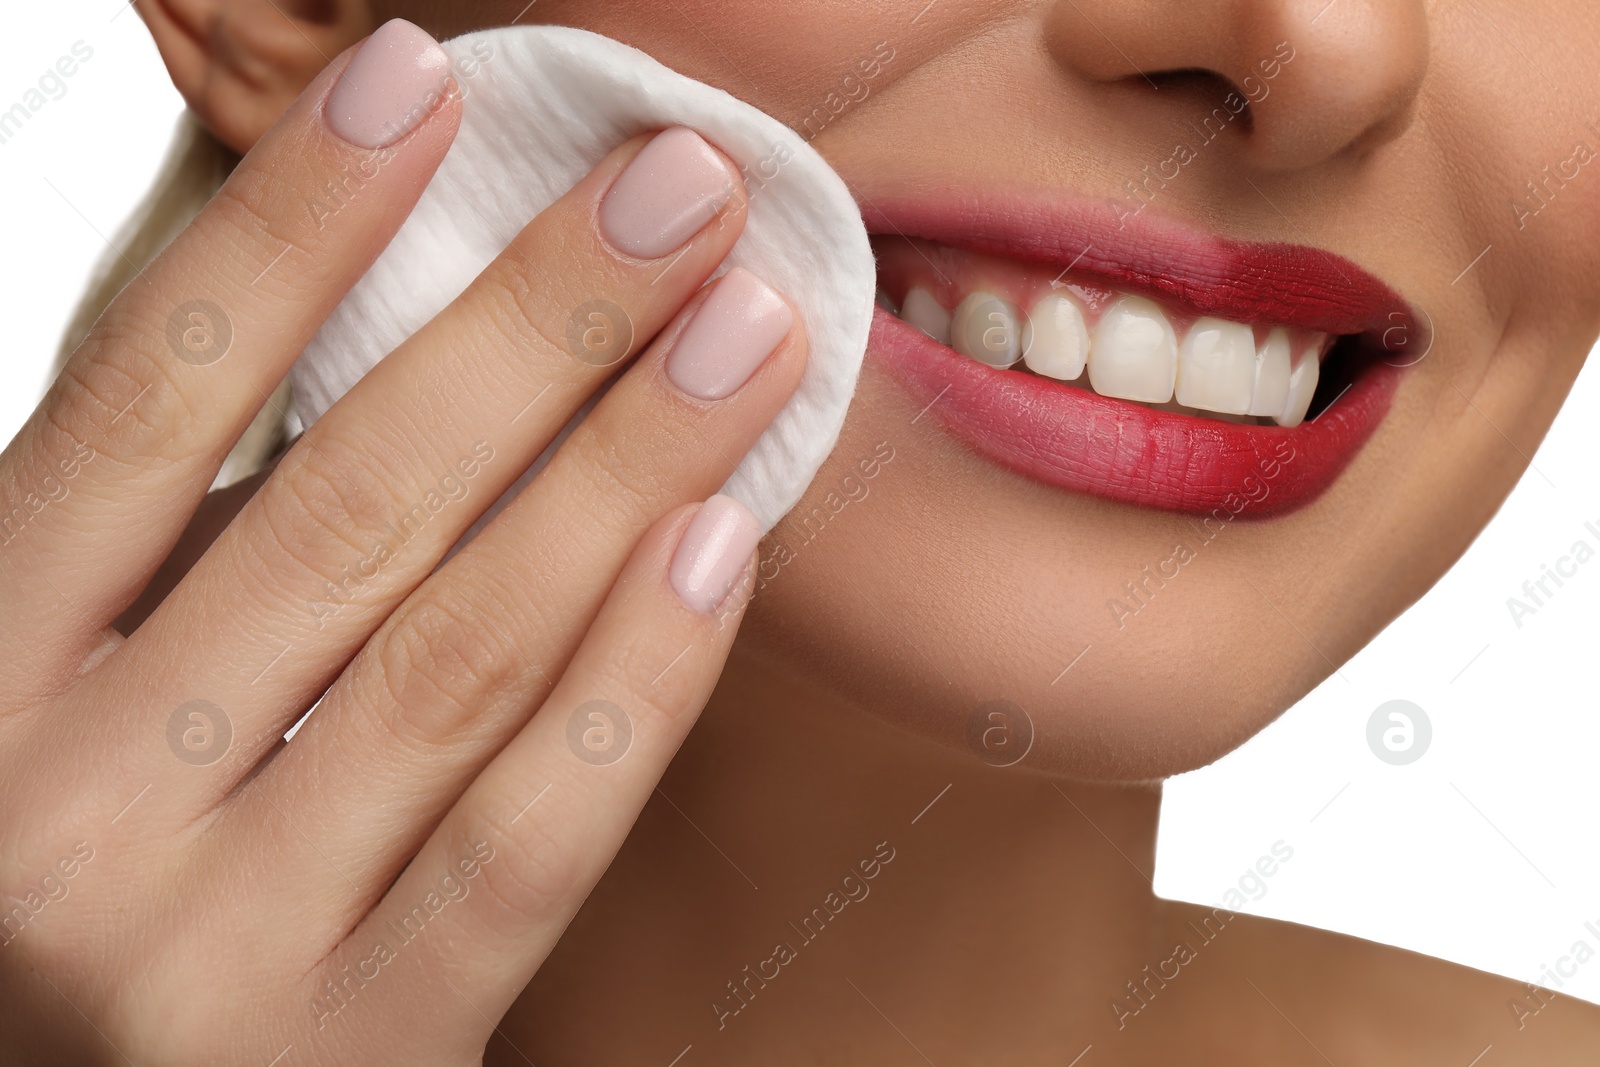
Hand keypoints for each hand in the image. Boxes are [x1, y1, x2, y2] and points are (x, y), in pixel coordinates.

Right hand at [0, 21, 803, 1065]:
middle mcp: (61, 813)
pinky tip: (729, 541)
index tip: (423, 84)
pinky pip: (531, 841)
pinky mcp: (357, 1051)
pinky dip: (641, 679)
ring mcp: (210, 947)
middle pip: (346, 508)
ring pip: (463, 656)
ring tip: (748, 333)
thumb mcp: (54, 699)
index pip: (142, 402)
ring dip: (629, 465)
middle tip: (682, 192)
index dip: (291, 229)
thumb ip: (160, 552)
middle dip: (536, 325)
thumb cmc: (69, 885)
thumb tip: (344, 321)